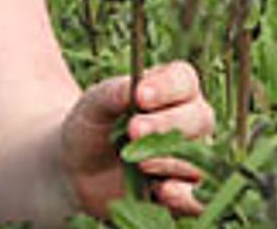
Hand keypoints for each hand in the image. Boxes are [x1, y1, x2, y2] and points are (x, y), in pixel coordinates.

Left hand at [61, 61, 215, 217]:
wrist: (77, 166)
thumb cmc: (90, 124)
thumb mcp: (94, 104)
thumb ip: (114, 94)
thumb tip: (135, 89)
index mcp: (171, 90)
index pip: (184, 80)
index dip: (168, 87)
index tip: (141, 96)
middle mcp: (189, 122)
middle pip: (199, 118)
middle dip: (167, 124)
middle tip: (134, 130)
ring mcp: (190, 158)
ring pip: (199, 158)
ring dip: (171, 160)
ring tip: (141, 163)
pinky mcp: (183, 192)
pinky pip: (196, 197)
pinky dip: (185, 196)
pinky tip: (166, 191)